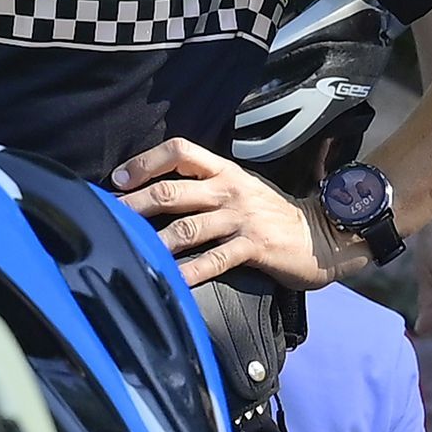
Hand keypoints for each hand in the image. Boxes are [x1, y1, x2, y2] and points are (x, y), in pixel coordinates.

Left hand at [111, 139, 343, 287]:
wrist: (323, 235)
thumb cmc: (272, 214)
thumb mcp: (239, 188)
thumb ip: (203, 186)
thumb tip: (153, 192)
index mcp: (224, 171)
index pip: (180, 151)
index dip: (146, 162)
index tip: (118, 179)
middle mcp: (229, 190)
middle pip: (173, 191)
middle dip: (135, 204)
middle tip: (107, 215)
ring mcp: (241, 218)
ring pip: (187, 227)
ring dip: (153, 240)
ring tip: (127, 249)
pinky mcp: (254, 247)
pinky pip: (214, 259)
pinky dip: (189, 272)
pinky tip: (169, 280)